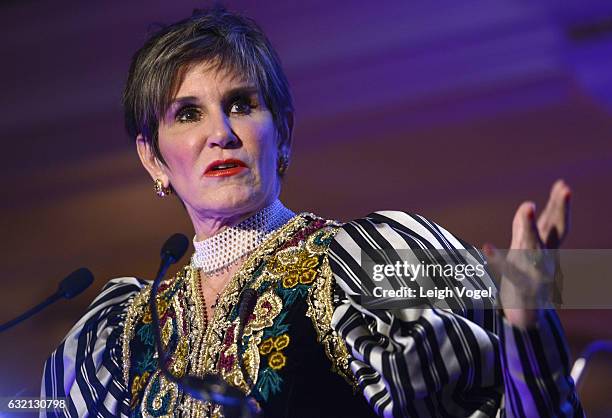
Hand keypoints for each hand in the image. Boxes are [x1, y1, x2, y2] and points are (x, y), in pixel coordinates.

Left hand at [483, 180, 570, 327]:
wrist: (526, 320)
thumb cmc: (525, 281)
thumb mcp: (525, 251)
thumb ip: (525, 229)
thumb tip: (528, 205)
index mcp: (547, 250)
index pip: (555, 224)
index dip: (559, 205)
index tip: (563, 185)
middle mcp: (546, 260)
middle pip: (555, 232)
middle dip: (559, 210)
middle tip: (565, 188)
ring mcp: (537, 274)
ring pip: (536, 248)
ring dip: (531, 228)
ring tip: (528, 206)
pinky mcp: (522, 289)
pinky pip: (510, 273)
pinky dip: (499, 260)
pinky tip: (487, 248)